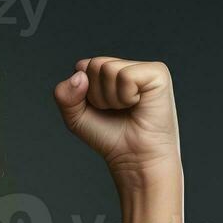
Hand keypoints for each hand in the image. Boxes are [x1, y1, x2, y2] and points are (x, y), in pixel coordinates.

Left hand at [53, 57, 180, 185]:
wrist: (134, 157)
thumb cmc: (109, 136)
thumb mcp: (75, 116)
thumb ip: (64, 95)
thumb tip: (79, 75)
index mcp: (109, 71)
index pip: (82, 66)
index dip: (83, 92)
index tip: (99, 108)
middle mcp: (127, 66)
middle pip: (94, 65)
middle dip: (96, 95)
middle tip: (115, 110)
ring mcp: (143, 68)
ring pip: (108, 69)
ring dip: (110, 98)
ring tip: (126, 109)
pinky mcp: (158, 73)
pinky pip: (126, 76)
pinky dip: (125, 96)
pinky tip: (137, 105)